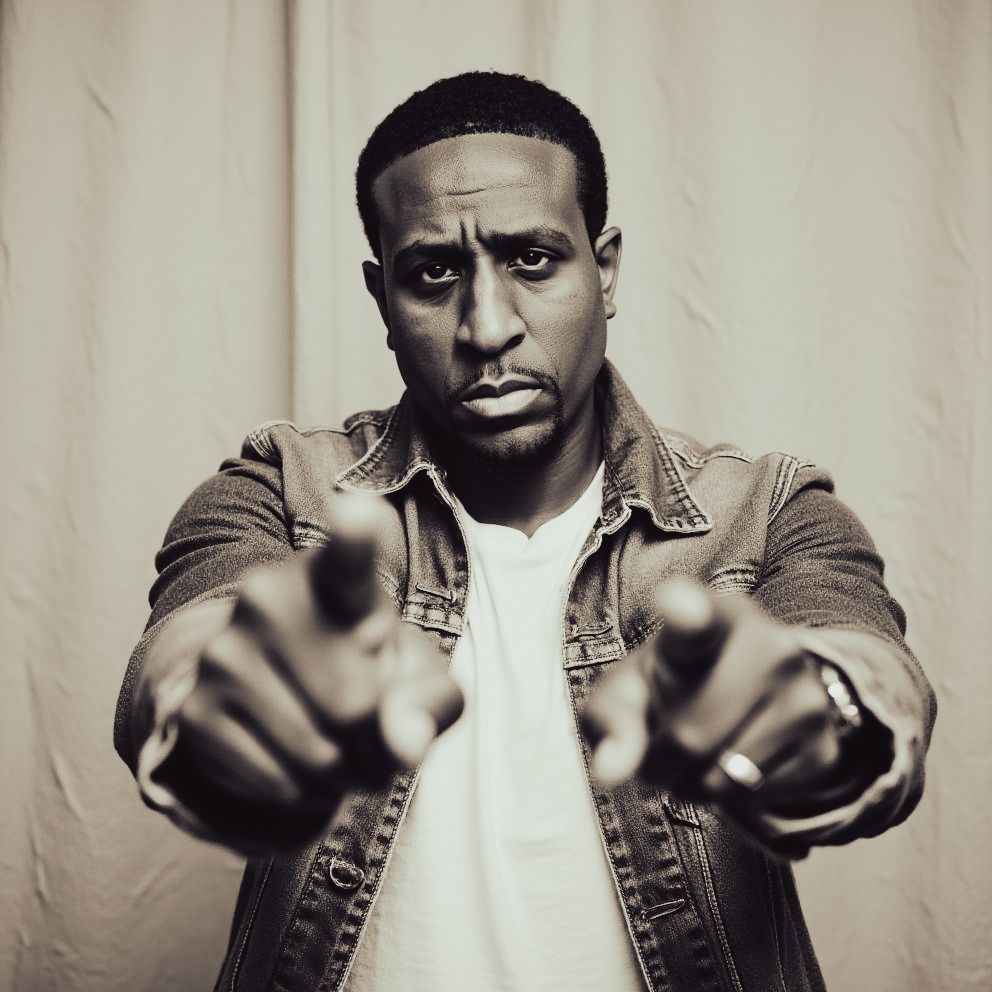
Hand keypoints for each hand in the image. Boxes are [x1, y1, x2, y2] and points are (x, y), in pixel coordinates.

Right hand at [168, 493, 462, 849]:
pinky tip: (295, 758)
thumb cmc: (366, 671)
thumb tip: (402, 744)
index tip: (358, 514)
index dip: (355, 537)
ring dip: (342, 774)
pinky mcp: (195, 710)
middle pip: (354, 706)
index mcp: (335, 575)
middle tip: (370, 728)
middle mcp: (268, 597)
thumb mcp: (416, 677)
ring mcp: (223, 652)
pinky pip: (276, 783)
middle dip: (378, 743)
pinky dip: (302, 792)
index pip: (348, 554)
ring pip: (316, 754)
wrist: (286, 690)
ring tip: (335, 742)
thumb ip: (430, 702)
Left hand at [581, 579, 847, 812]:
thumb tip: (610, 772)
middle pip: (691, 737)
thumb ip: (608, 720)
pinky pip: (757, 801)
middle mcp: (772, 645)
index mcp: (714, 615)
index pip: (696, 614)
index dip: (685, 610)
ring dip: (694, 787)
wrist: (747, 690)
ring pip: (724, 780)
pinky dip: (732, 800)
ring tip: (698, 754)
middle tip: (660, 750)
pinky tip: (731, 763)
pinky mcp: (825, 748)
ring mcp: (808, 696)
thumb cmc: (674, 683)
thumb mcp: (630, 688)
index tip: (675, 605)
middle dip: (660, 765)